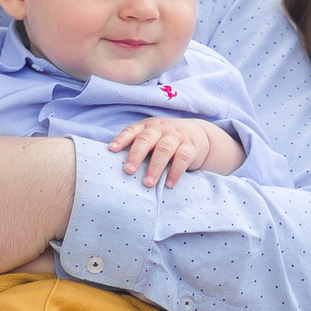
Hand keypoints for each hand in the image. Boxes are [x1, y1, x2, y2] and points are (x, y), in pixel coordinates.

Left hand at [108, 116, 244, 187]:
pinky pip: (182, 158)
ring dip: (155, 167)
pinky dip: (175, 172)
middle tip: (128, 170)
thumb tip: (113, 165)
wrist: (199, 134)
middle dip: (136, 155)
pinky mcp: (191, 147)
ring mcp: (177, 136)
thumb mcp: (152, 136)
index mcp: (148, 126)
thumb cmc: (167, 139)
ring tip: (147, 183)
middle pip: (146, 140)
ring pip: (164, 150)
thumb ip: (137, 145)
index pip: (132, 131)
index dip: (121, 139)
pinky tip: (169, 184)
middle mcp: (161, 129)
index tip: (111, 150)